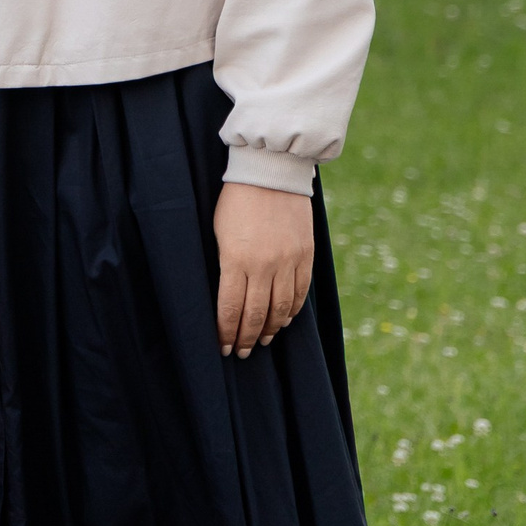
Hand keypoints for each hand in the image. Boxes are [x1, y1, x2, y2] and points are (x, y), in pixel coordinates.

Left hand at [214, 183, 313, 358]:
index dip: (226, 332)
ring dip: (271, 329)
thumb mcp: (220, 233)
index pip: (231, 309)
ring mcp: (289, 261)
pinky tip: (284, 320)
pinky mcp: (306, 255)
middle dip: (247, 338)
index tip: (223, 347)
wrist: (271, 172)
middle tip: (241, 353)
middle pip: (256, 314)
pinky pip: (301, 292)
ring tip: (262, 341)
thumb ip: (225, 265)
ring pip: (281, 308)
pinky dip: (292, 310)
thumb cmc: (236, 201)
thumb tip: (228, 296)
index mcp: (236, 260)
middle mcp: (265, 265)